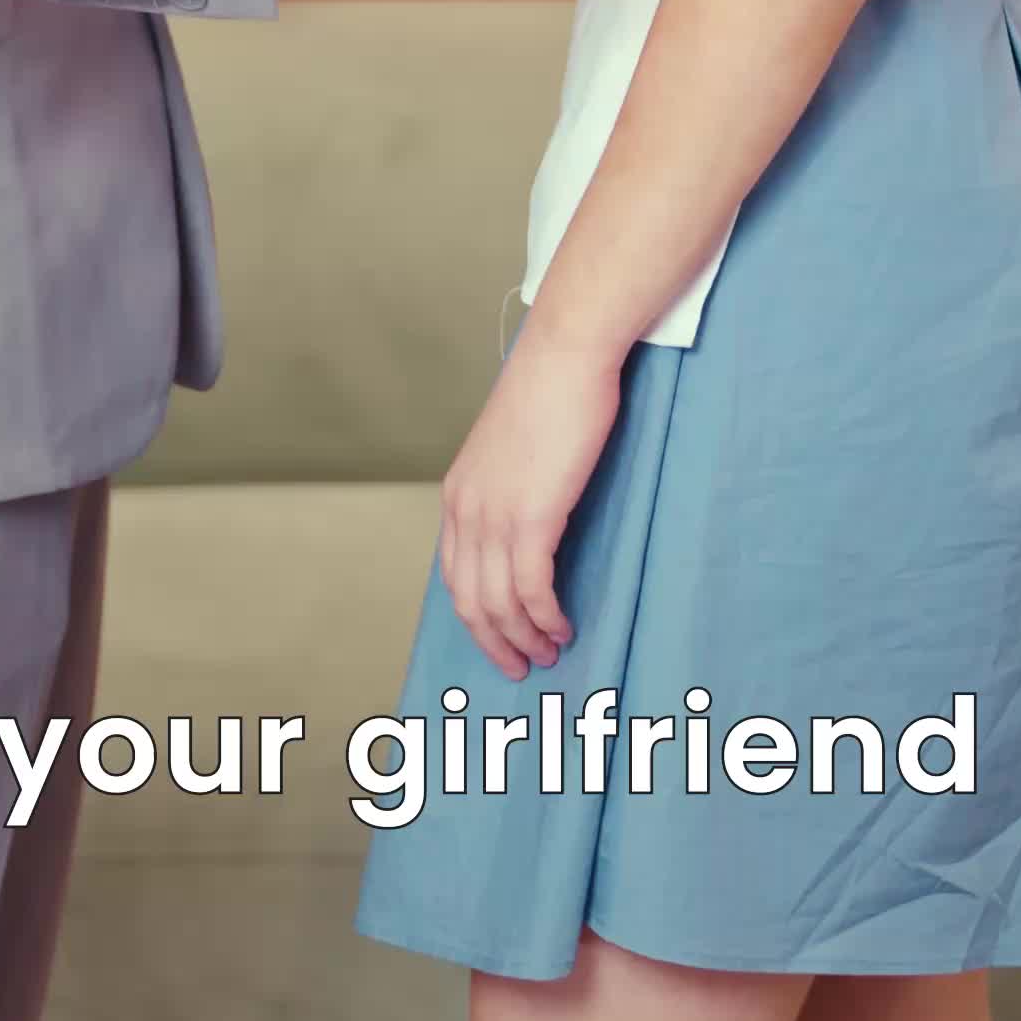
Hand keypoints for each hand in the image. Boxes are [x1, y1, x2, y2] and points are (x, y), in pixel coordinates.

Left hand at [439, 323, 623, 681]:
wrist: (565, 355)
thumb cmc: (551, 392)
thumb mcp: (515, 448)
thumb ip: (511, 486)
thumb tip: (531, 517)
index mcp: (458, 496)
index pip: (455, 575)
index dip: (476, 616)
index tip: (500, 639)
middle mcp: (466, 511)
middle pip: (470, 599)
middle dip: (495, 641)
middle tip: (523, 666)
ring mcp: (495, 515)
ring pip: (499, 602)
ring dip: (524, 636)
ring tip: (550, 652)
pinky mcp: (531, 516)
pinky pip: (531, 588)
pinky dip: (545, 617)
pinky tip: (562, 627)